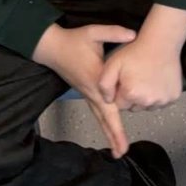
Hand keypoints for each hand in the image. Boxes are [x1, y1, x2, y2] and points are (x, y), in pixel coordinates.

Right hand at [32, 22, 134, 156]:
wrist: (51, 47)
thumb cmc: (73, 40)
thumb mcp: (93, 32)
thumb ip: (113, 32)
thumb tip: (134, 35)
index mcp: (95, 80)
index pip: (108, 105)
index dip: (116, 122)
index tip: (123, 137)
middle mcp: (91, 92)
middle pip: (104, 118)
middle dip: (113, 135)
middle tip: (122, 153)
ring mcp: (87, 94)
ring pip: (100, 117)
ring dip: (109, 132)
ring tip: (118, 150)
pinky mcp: (85, 92)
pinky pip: (97, 111)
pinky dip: (105, 123)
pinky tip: (111, 130)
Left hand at [99, 5, 185, 111]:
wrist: (161, 42)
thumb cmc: (136, 52)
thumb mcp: (112, 64)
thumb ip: (104, 85)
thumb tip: (108, 100)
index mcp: (131, 94)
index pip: (120, 105)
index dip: (120, 93)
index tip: (125, 81)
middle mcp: (148, 101)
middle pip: (134, 107)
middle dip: (133, 97)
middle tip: (136, 79)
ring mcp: (162, 100)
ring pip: (148, 106)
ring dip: (145, 97)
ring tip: (146, 79)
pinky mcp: (173, 97)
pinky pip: (161, 102)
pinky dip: (158, 95)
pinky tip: (156, 81)